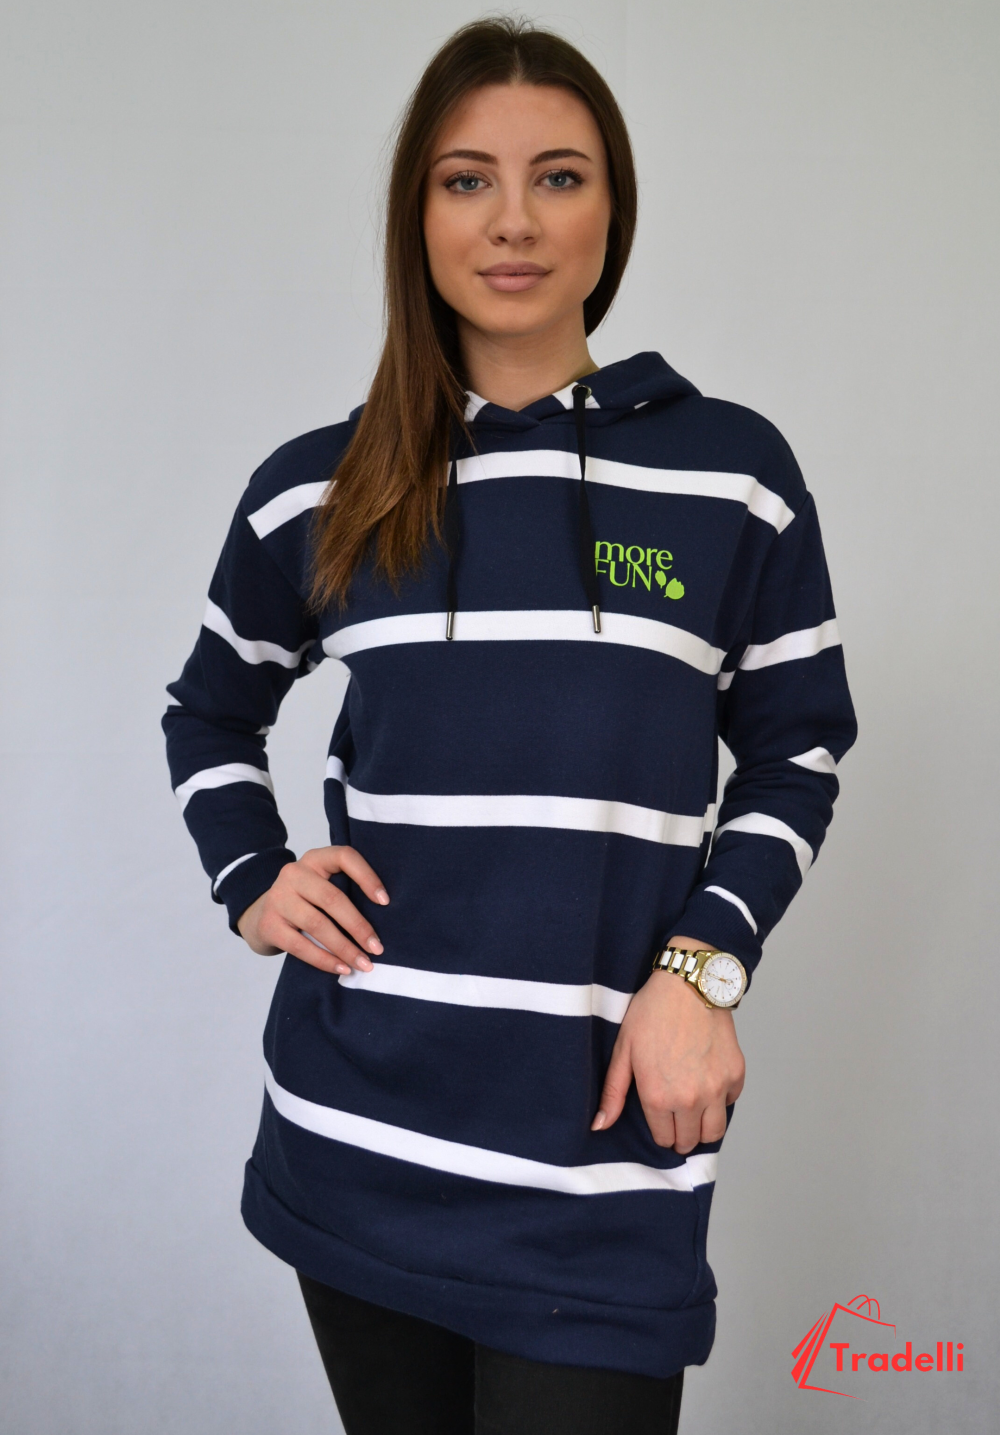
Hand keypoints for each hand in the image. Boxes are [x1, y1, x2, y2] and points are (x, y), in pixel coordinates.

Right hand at [236, 845, 388, 975]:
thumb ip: (344, 890)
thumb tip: (384, 919)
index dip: (367, 877)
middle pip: (333, 899)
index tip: (385, 901)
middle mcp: (294, 873)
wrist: (258, 914)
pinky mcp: (269, 925)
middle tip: (377, 948)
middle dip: (359, 926)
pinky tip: (341, 968)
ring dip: (345, 948)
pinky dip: (324, 960)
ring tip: (364, 963)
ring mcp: (278, 898)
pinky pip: (301, 946)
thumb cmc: (304, 901)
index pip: (344, 857)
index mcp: (314, 859)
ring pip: (318, 924)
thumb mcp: (321, 885)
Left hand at [592, 938, 745, 1152]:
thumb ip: (613, 1093)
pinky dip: (721, 1100)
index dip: (660, 1132)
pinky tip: (708, 1084)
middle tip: (676, 1119)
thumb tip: (598, 1126)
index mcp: (659, 1097)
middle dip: (680, 1135)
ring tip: (694, 1113)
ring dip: (703, 1129)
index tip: (660, 1120)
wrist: (688, 985)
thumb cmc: (651, 1014)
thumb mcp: (624, 1051)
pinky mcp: (736, 1075)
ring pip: (714, 1133)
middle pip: (689, 1141)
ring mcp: (717, 1089)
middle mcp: (690, 1100)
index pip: (664, 1139)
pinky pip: (730, 1103)